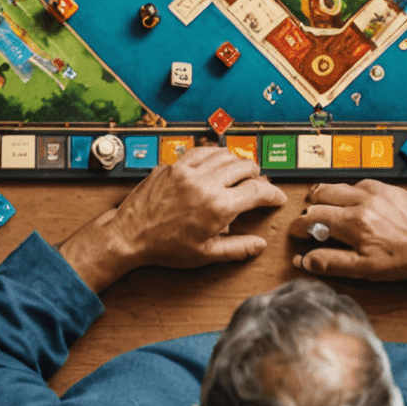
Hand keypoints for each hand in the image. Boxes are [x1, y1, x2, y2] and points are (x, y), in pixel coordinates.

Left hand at [58, 146, 286, 291]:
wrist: (130, 235)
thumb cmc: (165, 247)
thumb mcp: (205, 254)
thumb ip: (237, 248)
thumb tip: (259, 245)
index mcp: (217, 207)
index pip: (256, 191)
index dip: (272, 194)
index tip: (276, 198)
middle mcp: (204, 183)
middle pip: (243, 166)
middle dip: (256, 175)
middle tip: (258, 184)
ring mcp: (187, 170)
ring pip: (223, 154)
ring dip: (236, 161)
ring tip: (239, 171)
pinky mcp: (173, 165)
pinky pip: (200, 151)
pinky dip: (213, 154)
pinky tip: (215, 162)